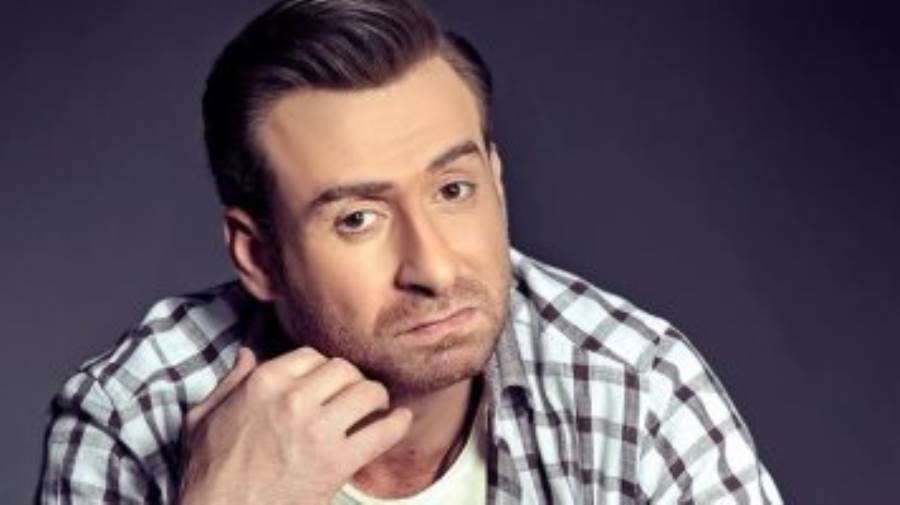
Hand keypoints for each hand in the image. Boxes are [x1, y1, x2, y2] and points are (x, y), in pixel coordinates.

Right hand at [178, 346, 412, 504]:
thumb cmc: (209, 473)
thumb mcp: (203, 418)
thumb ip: (229, 382)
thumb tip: (247, 354)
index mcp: (263, 383)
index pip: (312, 356)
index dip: (324, 368)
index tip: (328, 383)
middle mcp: (293, 399)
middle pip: (345, 370)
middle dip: (353, 380)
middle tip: (355, 395)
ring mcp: (317, 430)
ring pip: (367, 393)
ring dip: (376, 399)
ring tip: (376, 408)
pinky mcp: (337, 462)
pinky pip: (382, 433)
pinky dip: (397, 425)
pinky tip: (402, 421)